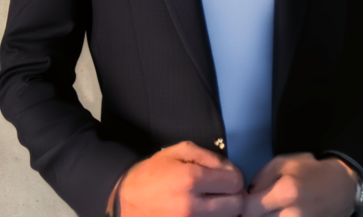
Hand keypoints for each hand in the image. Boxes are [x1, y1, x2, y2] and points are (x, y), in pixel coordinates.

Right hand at [113, 141, 245, 216]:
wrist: (126, 201)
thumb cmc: (154, 172)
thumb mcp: (179, 151)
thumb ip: (209, 156)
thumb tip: (231, 169)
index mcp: (191, 180)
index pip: (235, 182)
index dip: (234, 177)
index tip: (225, 177)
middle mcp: (192, 207)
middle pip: (236, 206)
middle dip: (233, 196)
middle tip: (221, 191)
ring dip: (225, 211)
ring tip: (213, 202)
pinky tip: (204, 211)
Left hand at [243, 153, 357, 216]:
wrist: (340, 188)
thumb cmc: (310, 171)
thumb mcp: (283, 162)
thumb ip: (260, 177)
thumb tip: (246, 195)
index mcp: (286, 192)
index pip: (250, 208)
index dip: (241, 206)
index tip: (241, 201)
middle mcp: (291, 214)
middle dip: (250, 215)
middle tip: (253, 207)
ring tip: (264, 210)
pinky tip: (275, 214)